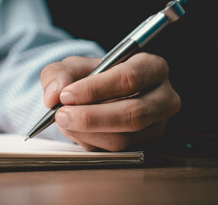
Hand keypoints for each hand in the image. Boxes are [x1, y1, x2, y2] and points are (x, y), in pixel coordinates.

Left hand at [40, 53, 180, 150]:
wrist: (97, 96)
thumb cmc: (91, 77)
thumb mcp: (73, 66)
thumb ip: (59, 73)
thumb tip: (54, 94)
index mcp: (152, 67)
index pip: (129, 78)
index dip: (96, 89)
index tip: (67, 95)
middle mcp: (163, 97)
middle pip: (133, 113)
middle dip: (91, 117)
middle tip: (61, 115)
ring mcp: (156, 125)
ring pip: (124, 138)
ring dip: (87, 133)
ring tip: (64, 121)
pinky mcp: (144, 145)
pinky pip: (115, 152)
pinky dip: (90, 143)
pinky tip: (75, 130)